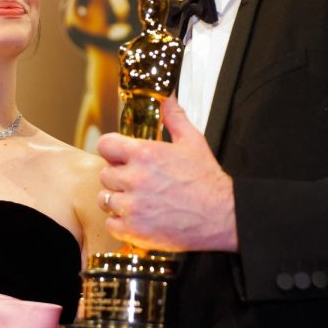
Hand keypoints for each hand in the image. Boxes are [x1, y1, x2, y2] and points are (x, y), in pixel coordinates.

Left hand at [97, 95, 237, 251]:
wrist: (222, 215)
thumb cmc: (207, 180)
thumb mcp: (193, 141)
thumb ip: (173, 117)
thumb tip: (166, 97)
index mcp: (144, 154)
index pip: (105, 145)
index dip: (112, 150)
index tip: (120, 157)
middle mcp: (134, 179)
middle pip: (105, 174)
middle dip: (118, 177)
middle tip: (136, 183)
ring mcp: (132, 206)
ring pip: (105, 199)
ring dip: (117, 200)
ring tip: (136, 201)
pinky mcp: (134, 230)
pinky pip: (111, 224)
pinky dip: (121, 223)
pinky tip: (138, 218)